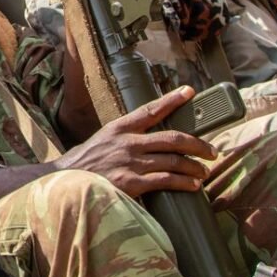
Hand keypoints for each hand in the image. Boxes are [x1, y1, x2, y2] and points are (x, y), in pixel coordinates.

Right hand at [53, 86, 216, 196]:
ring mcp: (130, 162)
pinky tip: (193, 186)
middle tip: (212, 151)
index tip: (190, 91)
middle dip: (197, 143)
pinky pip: (165, 180)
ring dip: (194, 166)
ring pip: (173, 160)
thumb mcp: (102, 140)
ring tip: (205, 171)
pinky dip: (183, 183)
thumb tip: (146, 138)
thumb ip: (124, 138)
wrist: (64, 182)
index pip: (151, 109)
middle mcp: (128, 142)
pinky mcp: (131, 182)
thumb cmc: (84, 163)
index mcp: (120, 127)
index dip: (172, 100)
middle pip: (172, 137)